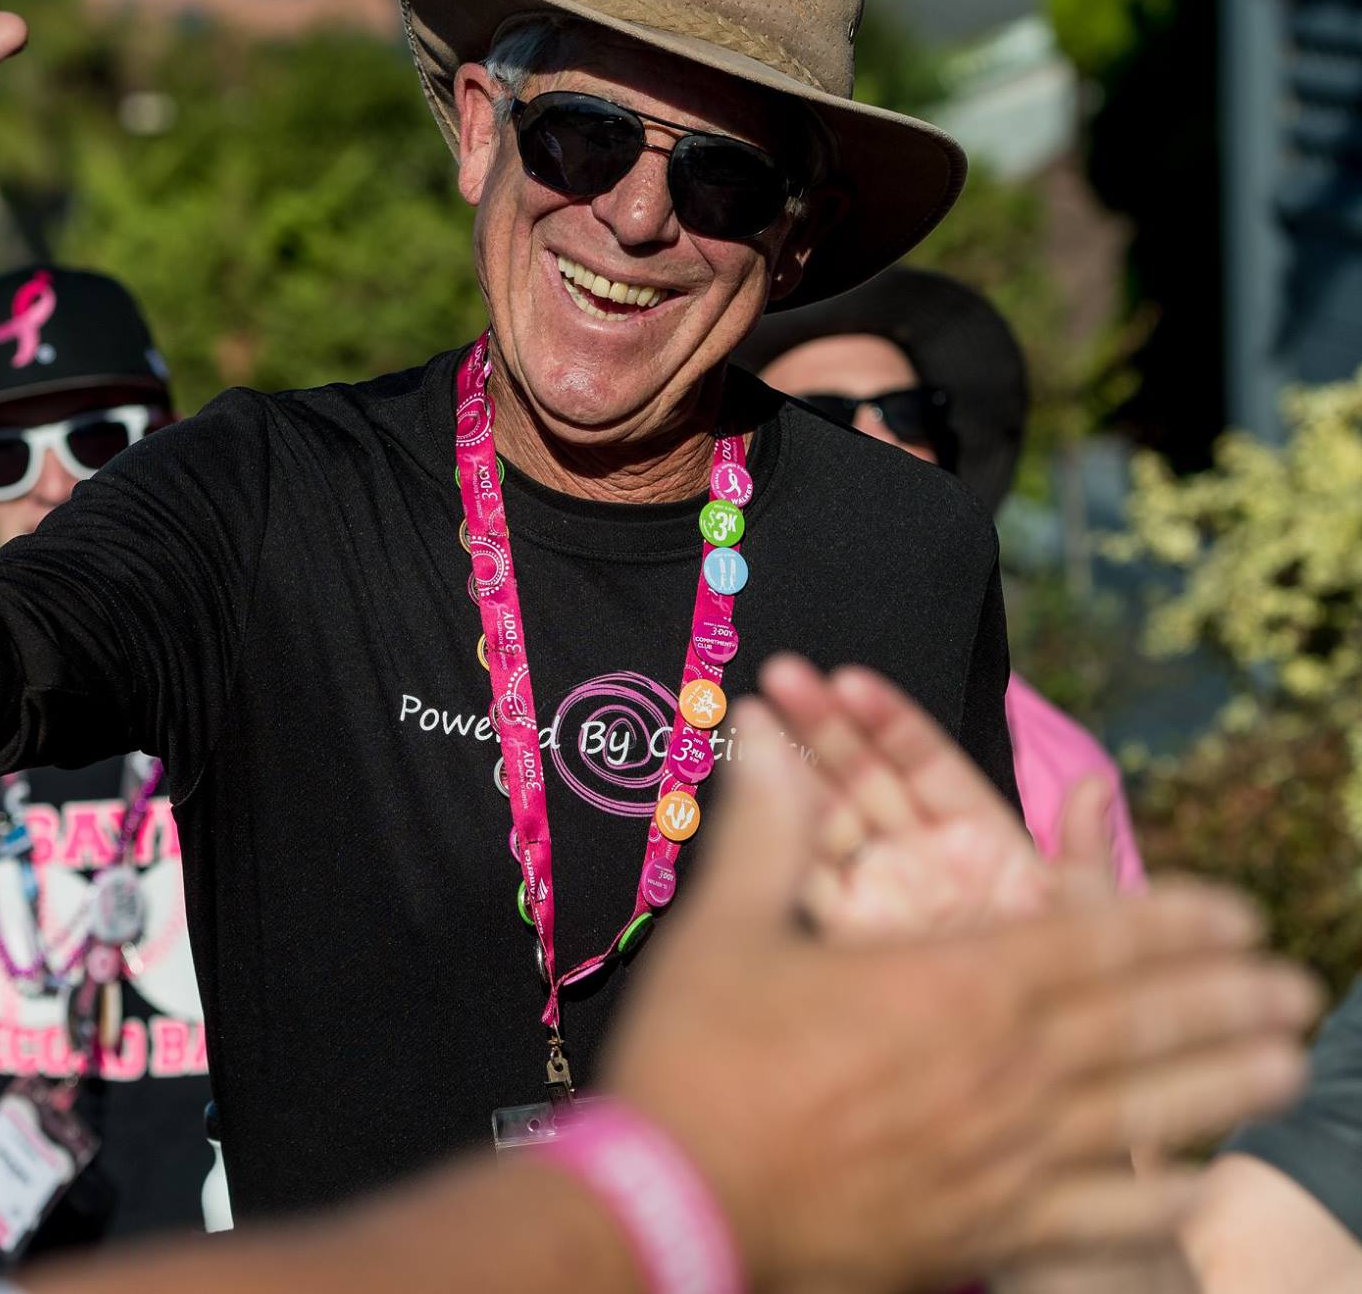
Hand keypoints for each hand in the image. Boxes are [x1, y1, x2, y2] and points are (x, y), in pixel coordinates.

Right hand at [606, 696, 1319, 1292]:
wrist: (671, 1205)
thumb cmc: (697, 1059)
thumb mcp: (726, 929)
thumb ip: (768, 830)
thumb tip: (765, 736)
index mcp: (949, 986)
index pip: (1089, 943)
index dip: (1171, 923)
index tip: (1235, 913)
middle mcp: (999, 1071)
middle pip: (1139, 1027)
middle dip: (1224, 1000)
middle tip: (1298, 989)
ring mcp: (999, 1160)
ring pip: (1137, 1119)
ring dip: (1218, 1088)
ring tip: (1281, 1069)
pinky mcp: (979, 1232)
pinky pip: (1093, 1225)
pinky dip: (1151, 1207)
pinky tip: (1195, 1196)